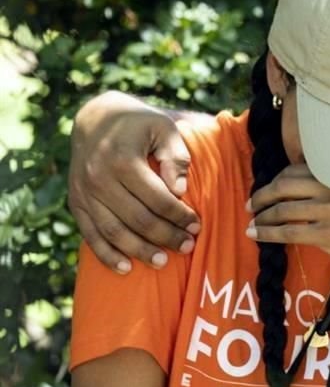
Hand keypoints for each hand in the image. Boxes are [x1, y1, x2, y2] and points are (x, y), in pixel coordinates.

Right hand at [68, 91, 199, 272]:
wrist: (97, 118)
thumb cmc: (140, 124)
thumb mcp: (164, 128)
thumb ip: (175, 156)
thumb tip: (179, 190)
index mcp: (122, 160)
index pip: (157, 197)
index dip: (179, 215)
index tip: (197, 226)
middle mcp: (98, 179)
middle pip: (136, 218)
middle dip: (165, 236)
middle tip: (188, 246)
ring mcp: (84, 193)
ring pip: (113, 232)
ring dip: (139, 250)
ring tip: (162, 263)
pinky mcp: (75, 203)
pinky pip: (90, 235)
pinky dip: (106, 254)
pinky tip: (125, 268)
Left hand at [247, 164, 329, 282]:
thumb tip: (294, 183)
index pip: (294, 171)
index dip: (274, 181)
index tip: (265, 190)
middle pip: (283, 186)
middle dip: (261, 197)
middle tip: (251, 206)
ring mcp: (329, 211)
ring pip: (282, 210)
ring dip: (262, 217)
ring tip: (253, 223)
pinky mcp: (327, 234)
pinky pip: (288, 232)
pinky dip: (268, 234)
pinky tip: (258, 235)